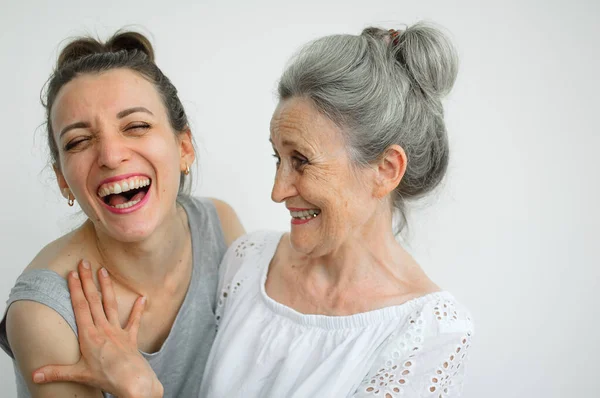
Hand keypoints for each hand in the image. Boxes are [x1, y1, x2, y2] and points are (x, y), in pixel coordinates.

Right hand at [32, 260, 163, 397]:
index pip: (80, 307)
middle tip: (84, 263)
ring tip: (104, 271)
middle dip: (87, 281)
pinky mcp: (130, 338)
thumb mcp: (78, 374)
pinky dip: (138, 309)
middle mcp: (103, 329)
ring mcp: (118, 331)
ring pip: (110, 305)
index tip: (71, 273)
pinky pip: (134, 321)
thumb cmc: (106, 377)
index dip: (75, 289)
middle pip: (93, 300)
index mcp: (89, 335)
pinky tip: (142, 297)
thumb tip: (35, 375)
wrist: (132, 382)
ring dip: (106, 287)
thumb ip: (56, 372)